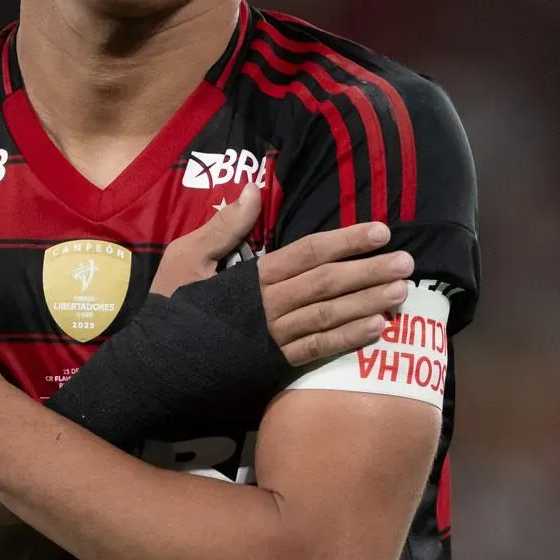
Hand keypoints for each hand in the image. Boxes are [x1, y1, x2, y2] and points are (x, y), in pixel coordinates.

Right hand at [155, 186, 416, 364]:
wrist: (152, 370)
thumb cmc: (170, 311)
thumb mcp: (186, 259)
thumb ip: (223, 228)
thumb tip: (252, 189)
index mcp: (250, 276)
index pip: (308, 252)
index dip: (347, 241)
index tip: (381, 232)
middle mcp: (266, 305)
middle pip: (327, 283)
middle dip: (369, 271)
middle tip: (407, 262)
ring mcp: (271, 338)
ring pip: (328, 316)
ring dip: (367, 303)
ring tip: (401, 292)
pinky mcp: (272, 366)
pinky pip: (316, 351)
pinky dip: (348, 340)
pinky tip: (377, 329)